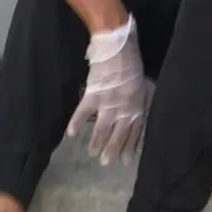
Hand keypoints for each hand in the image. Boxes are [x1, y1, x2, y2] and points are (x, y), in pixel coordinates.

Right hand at [67, 16, 146, 165]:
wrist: (118, 47)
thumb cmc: (130, 62)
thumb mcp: (139, 84)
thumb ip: (135, 101)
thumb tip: (130, 115)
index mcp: (137, 105)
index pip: (135, 131)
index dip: (130, 146)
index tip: (125, 160)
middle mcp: (124, 108)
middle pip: (118, 134)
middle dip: (112, 150)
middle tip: (106, 164)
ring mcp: (109, 103)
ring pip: (101, 129)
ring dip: (96, 143)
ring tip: (92, 154)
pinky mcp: (94, 95)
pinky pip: (83, 113)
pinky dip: (76, 123)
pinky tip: (72, 134)